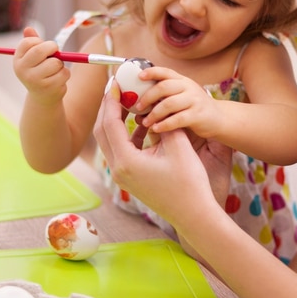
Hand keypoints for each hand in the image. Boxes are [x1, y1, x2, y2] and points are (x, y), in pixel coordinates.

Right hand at [13, 26, 67, 104]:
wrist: (43, 97)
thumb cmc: (39, 71)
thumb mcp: (33, 57)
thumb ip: (32, 43)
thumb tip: (28, 28)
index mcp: (18, 60)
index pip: (27, 43)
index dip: (39, 41)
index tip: (43, 46)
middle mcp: (22, 70)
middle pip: (39, 51)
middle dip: (52, 47)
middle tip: (56, 50)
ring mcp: (34, 80)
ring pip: (55, 63)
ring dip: (60, 64)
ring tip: (55, 70)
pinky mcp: (48, 88)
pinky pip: (63, 73)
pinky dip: (65, 74)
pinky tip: (58, 79)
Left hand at [95, 83, 231, 227]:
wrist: (194, 214)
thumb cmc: (189, 182)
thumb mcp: (178, 145)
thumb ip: (163, 122)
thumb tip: (152, 104)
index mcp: (126, 161)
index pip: (110, 123)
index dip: (112, 100)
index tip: (116, 82)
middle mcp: (118, 169)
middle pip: (102, 131)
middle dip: (108, 108)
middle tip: (116, 88)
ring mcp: (122, 176)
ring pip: (110, 141)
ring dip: (116, 121)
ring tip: (128, 102)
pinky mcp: (129, 178)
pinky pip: (121, 150)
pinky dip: (127, 134)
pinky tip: (143, 124)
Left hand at [134, 66, 220, 136]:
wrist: (219, 118)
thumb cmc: (194, 108)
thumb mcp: (181, 96)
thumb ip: (164, 97)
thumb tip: (138, 106)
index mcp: (182, 81)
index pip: (165, 72)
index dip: (151, 72)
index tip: (138, 76)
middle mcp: (188, 87)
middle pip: (164, 87)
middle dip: (147, 97)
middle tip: (137, 107)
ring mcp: (194, 100)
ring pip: (169, 104)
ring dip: (154, 113)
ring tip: (145, 121)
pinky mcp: (198, 115)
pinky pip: (178, 119)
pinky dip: (164, 124)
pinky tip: (156, 129)